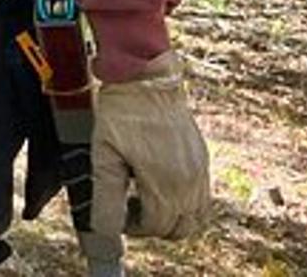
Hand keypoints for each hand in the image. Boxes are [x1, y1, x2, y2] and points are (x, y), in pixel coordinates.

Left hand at [91, 50, 211, 241]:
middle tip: (132, 207)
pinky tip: (161, 183)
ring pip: (195, 216)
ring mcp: (200, 169)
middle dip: (154, 226)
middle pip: (180, 229)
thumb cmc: (122, 111)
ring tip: (147, 196)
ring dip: (173, 217)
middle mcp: (189, 181)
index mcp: (165, 183)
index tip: (120, 214)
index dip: (135, 227)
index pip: (156, 227)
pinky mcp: (202, 158)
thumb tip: (106, 230)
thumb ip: (106, 196)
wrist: (146, 75)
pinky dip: (185, 202)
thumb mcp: (104, 154)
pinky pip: (202, 196)